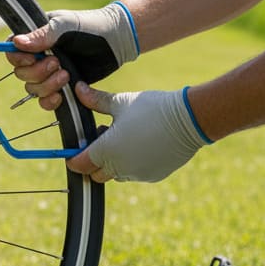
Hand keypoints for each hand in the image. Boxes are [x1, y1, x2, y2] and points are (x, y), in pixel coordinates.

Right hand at [6, 2, 139, 109]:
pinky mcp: (60, 87)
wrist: (117, 41)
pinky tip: (61, 95)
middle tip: (58, 63)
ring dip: (47, 86)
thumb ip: (42, 35)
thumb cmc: (91, 26)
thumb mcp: (65, 26)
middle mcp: (38, 56)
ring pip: (32, 89)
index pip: (12, 52)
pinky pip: (44, 101)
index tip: (33, 58)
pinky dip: (49, 101)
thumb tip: (17, 42)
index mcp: (35, 38)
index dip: (18, 59)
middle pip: (21, 74)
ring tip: (67, 75)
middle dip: (38, 73)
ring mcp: (49, 73)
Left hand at [67, 83, 211, 182]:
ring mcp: (136, 174)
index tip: (76, 149)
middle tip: (102, 138)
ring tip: (124, 137)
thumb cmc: (152, 109)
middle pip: (95, 173)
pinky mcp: (152, 176)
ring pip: (115, 175)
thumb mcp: (120, 102)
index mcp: (105, 151)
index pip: (79, 165)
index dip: (74, 157)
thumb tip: (77, 89)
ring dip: (113, 162)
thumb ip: (95, 100)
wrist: (190, 119)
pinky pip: (134, 173)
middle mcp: (118, 168)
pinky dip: (132, 163)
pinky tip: (141, 143)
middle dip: (93, 160)